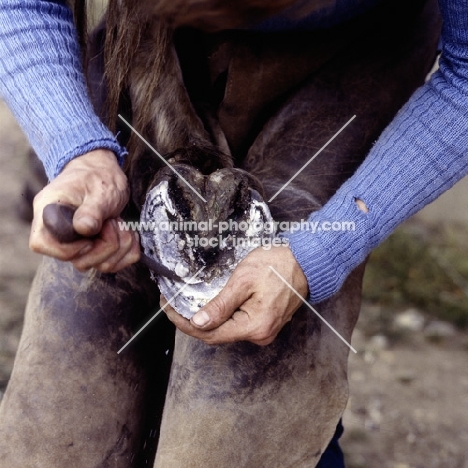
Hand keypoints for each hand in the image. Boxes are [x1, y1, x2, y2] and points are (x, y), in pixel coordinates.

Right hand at [30, 149, 139, 272]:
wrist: (103, 172)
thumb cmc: (97, 177)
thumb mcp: (99, 189)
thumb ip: (92, 210)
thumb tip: (83, 228)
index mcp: (49, 212)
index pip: (42, 244)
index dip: (71, 246)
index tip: (92, 231)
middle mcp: (58, 233)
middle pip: (77, 260)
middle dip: (106, 245)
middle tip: (113, 222)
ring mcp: (77, 245)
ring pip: (97, 265)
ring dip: (119, 247)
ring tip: (121, 224)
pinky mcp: (94, 250)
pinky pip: (112, 265)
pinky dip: (127, 253)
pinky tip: (129, 234)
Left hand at [162, 245, 308, 345]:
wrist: (305, 262)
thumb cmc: (277, 266)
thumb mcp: (244, 281)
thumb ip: (221, 305)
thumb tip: (199, 323)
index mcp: (254, 326)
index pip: (210, 334)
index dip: (185, 324)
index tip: (168, 310)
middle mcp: (260, 335)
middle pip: (217, 335)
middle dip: (192, 322)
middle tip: (173, 305)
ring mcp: (264, 330)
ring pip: (226, 330)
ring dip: (205, 320)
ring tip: (186, 305)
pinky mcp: (265, 323)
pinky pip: (237, 325)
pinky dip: (221, 317)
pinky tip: (209, 306)